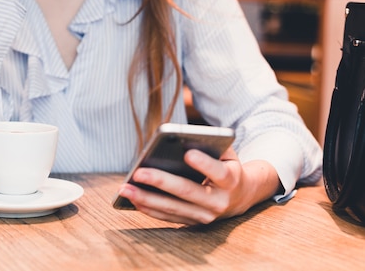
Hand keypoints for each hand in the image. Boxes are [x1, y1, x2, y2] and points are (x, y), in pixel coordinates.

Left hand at [117, 147, 281, 224]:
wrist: (239, 196)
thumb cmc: (226, 165)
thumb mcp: (227, 153)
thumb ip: (211, 145)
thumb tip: (181, 140)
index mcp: (231, 180)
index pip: (218, 172)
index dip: (204, 164)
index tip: (187, 153)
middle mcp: (219, 202)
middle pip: (188, 192)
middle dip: (161, 182)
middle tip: (138, 172)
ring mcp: (205, 216)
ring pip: (173, 208)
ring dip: (146, 199)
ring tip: (125, 188)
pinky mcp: (192, 223)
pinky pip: (167, 217)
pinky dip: (148, 208)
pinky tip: (131, 198)